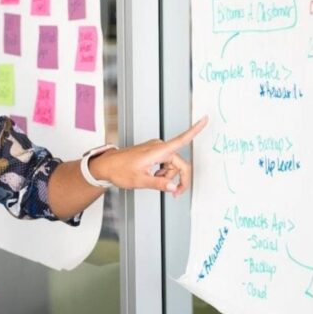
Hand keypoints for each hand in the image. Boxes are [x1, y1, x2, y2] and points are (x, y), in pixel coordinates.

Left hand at [90, 116, 208, 196]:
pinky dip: (164, 172)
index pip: (181, 139)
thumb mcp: (140, 180)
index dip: (195, 130)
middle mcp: (159, 147)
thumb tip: (174, 187)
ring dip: (169, 176)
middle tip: (175, 194)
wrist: (107, 166)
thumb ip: (159, 184)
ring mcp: (156, 149)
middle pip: (180, 163)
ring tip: (155, 182)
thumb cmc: (120, 170)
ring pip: (173, 165)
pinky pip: (166, 163)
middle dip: (179, 178)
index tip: (205, 119)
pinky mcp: (153, 152)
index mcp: (158, 150)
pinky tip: (154, 176)